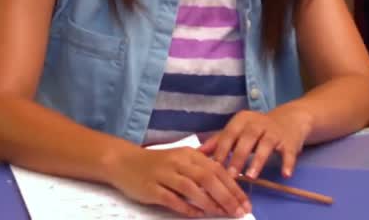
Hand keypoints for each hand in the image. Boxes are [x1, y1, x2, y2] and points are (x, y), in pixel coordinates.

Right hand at [108, 145, 251, 217]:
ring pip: (191, 188)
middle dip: (226, 196)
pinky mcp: (151, 188)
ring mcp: (163, 174)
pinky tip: (198, 215)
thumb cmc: (157, 164)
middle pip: (207, 178)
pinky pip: (172, 199)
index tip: (245, 202)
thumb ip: (201, 171)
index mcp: (188, 154)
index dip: (233, 187)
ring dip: (209, 202)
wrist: (123, 162)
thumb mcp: (181, 160)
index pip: (216, 169)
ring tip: (222, 214)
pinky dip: (187, 207)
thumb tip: (226, 190)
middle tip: (238, 211)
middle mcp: (177, 162)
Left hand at [201, 106, 313, 180]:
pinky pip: (289, 152)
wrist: (290, 119)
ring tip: (251, 176)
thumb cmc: (256, 129)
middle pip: (246, 139)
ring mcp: (275, 132)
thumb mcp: (237, 130)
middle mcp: (258, 123)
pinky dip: (287, 163)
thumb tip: (197, 152)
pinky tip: (285, 174)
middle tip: (231, 175)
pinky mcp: (290, 141)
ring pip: (266, 145)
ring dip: (258, 161)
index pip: (229, 134)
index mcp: (241, 120)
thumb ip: (218, 141)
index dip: (221, 150)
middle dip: (238, 157)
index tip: (213, 167)